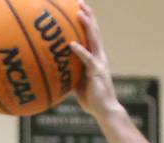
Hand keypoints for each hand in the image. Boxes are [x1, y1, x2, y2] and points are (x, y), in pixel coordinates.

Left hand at [69, 3, 117, 119]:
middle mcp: (100, 57)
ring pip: (93, 40)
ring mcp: (99, 63)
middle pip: (94, 31)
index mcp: (96, 58)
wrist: (106, 111)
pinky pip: (87, 59)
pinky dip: (79, 51)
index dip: (87, 21)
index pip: (92, 35)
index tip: (80, 8)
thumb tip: (57, 70)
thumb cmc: (93, 100)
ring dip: (86, 25)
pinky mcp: (96, 72)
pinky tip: (71, 44)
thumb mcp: (79, 83)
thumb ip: (71, 73)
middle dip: (88, 15)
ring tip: (79, 13)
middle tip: (80, 2)